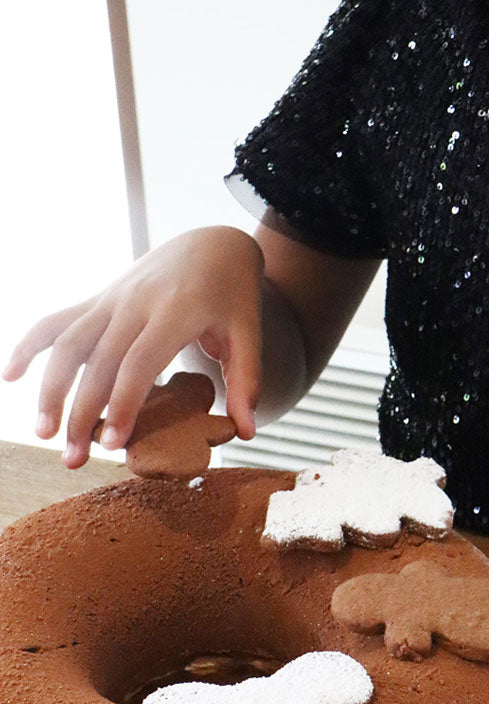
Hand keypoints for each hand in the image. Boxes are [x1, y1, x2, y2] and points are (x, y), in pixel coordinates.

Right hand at [2, 226, 263, 467]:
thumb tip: (246, 432)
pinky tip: (11, 376)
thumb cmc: (234, 294)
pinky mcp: (100, 297)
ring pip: (69, 342)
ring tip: (42, 433)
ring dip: (50, 388)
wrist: (214, 243)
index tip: (114, 443)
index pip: (140, 361)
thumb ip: (247, 380)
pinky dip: (31, 344)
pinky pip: (58, 319)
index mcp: (176, 311)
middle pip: (98, 360)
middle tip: (73, 460)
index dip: (124, 403)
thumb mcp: (250, 333)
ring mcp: (112, 297)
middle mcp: (136, 302)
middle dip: (82, 412)